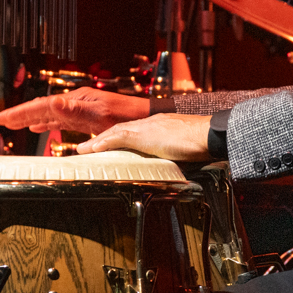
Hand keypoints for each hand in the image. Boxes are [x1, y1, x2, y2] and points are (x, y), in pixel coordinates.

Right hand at [0, 87, 150, 135]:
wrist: (144, 118)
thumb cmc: (125, 116)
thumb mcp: (99, 114)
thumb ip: (75, 110)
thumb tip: (53, 104)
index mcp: (76, 99)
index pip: (43, 105)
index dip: (22, 112)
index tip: (2, 118)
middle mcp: (76, 102)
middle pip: (43, 108)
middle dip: (21, 114)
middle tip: (0, 121)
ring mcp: (80, 109)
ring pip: (50, 114)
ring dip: (31, 119)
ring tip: (13, 124)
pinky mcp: (86, 119)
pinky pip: (60, 120)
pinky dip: (47, 123)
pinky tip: (40, 128)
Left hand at [78, 113, 213, 161]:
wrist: (209, 133)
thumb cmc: (204, 142)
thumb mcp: (186, 149)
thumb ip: (177, 155)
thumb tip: (179, 169)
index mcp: (161, 126)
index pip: (134, 130)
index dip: (119, 137)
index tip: (109, 145)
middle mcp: (152, 123)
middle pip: (120, 129)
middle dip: (103, 138)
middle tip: (87, 147)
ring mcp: (148, 127)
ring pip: (116, 131)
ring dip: (98, 141)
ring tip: (83, 149)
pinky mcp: (144, 134)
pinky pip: (119, 137)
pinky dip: (104, 142)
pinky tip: (92, 148)